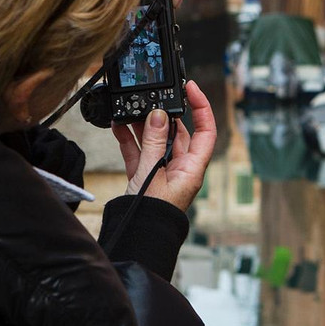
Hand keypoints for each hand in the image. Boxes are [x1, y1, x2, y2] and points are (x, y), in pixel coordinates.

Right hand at [112, 81, 215, 211]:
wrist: (136, 238)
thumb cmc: (152, 214)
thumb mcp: (152, 173)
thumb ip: (155, 143)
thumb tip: (160, 115)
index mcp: (193, 168)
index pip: (206, 131)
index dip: (201, 107)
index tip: (191, 88)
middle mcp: (180, 168)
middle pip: (177, 132)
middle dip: (163, 115)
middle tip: (150, 100)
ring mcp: (162, 172)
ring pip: (156, 140)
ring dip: (143, 125)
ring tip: (130, 110)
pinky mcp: (144, 176)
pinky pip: (139, 152)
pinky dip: (130, 139)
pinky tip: (118, 125)